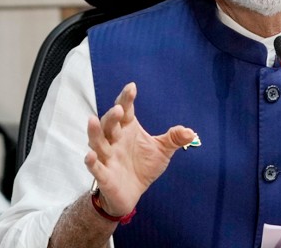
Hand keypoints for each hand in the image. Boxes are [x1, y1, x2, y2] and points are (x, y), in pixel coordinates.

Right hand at [84, 82, 195, 216]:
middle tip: (118, 110)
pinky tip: (90, 155)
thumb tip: (190, 132)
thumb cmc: (143, 167)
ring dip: (95, 132)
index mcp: (127, 130)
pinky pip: (95, 167)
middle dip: (112, 117)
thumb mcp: (162, 151)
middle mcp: (114, 140)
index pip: (126, 111)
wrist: (132, 194)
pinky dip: (91, 161)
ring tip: (92, 120)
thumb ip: (174, 139)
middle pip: (109, 124)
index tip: (131, 87)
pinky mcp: (104, 175)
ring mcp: (107, 157)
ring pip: (97, 142)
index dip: (126, 99)